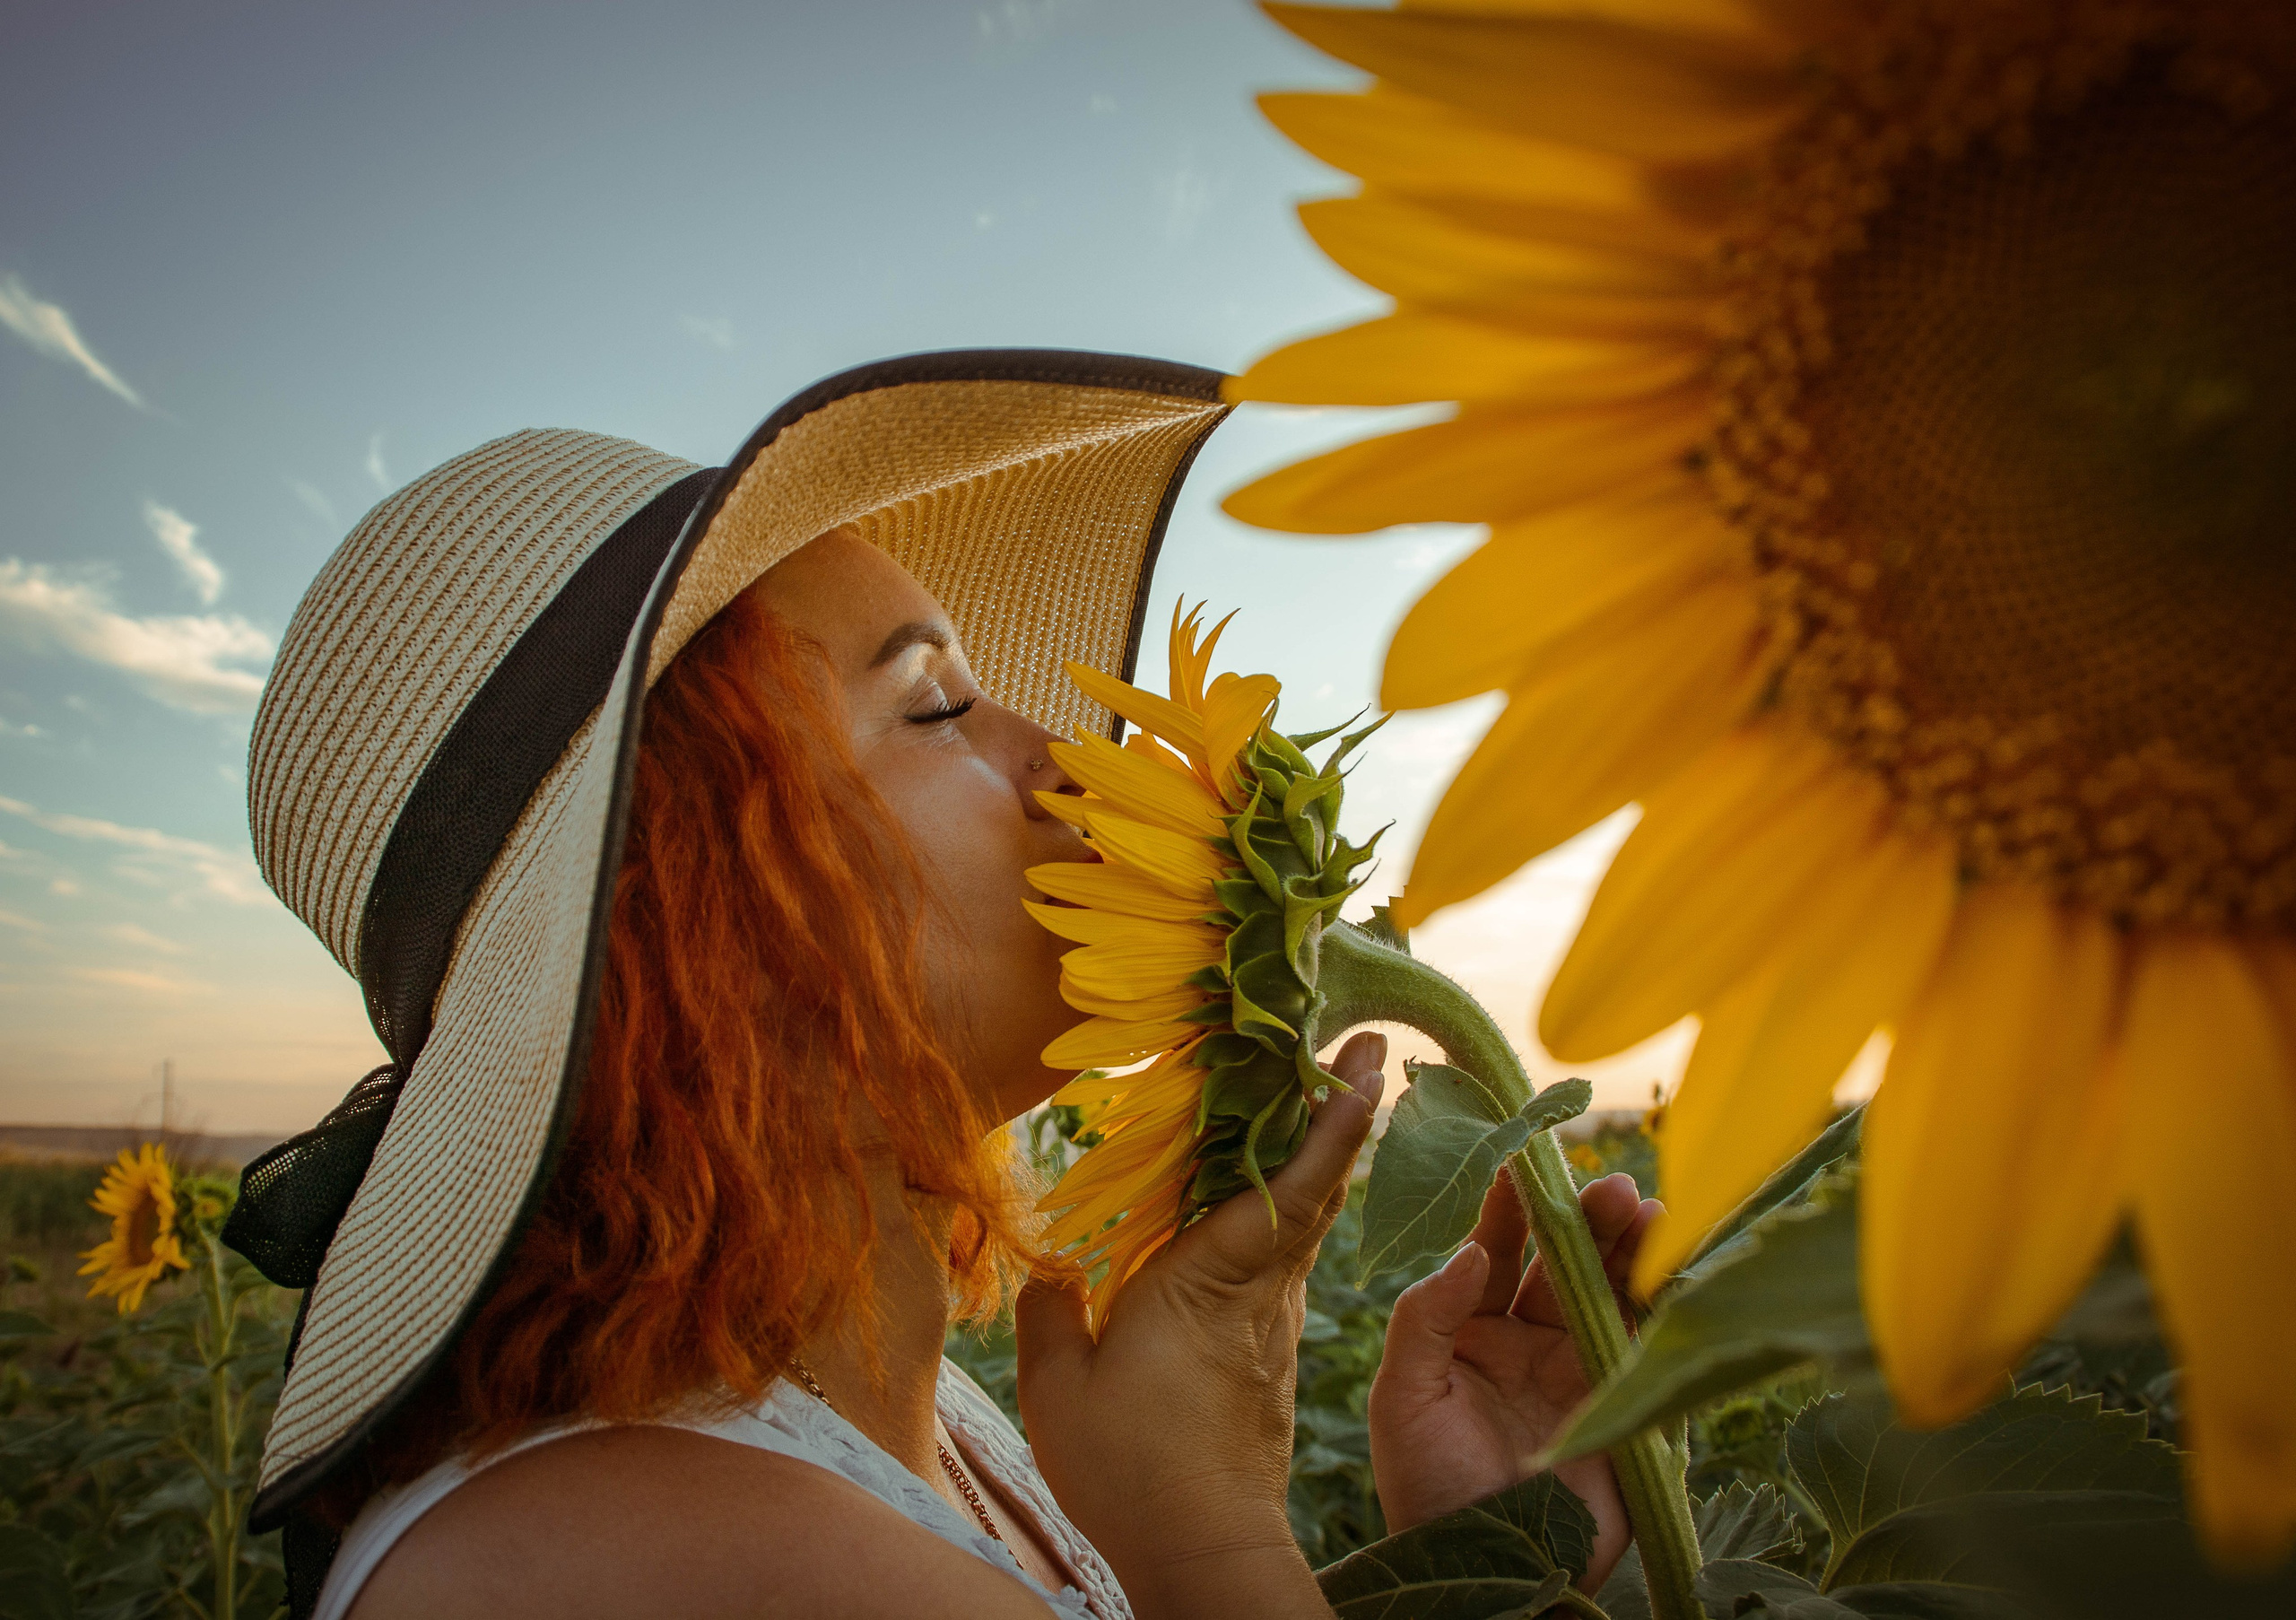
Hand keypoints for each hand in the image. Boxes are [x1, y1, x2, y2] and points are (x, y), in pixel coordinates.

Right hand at [1015, 1031, 1388, 1619]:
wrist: (1204, 1552)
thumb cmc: (1130, 1469)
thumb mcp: (1060, 1390)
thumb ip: (1053, 1313)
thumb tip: (1056, 1270)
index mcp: (1210, 1283)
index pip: (1287, 1187)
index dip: (1330, 1123)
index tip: (1364, 1065)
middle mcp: (1258, 1294)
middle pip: (1316, 1189)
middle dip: (1346, 1113)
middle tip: (1372, 1048)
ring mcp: (1273, 1326)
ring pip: (1307, 1225)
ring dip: (1324, 1156)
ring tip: (1333, 1095)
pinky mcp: (1270, 1356)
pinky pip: (1287, 1264)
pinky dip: (1296, 1211)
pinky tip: (1278, 1199)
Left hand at [1367, 1168, 1658, 1591]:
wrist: (1486, 1573)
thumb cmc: (1425, 1487)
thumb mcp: (1401, 1397)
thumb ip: (1427, 1318)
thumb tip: (1473, 1251)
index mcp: (1467, 1330)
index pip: (1493, 1250)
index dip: (1511, 1206)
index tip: (1525, 1159)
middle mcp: (1524, 1341)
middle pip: (1561, 1262)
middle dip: (1586, 1219)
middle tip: (1612, 1184)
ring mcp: (1575, 1370)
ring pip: (1607, 1291)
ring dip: (1627, 1248)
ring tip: (1649, 1209)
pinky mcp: (1618, 1403)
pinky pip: (1643, 1340)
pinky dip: (1661, 1300)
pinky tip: (1672, 1265)